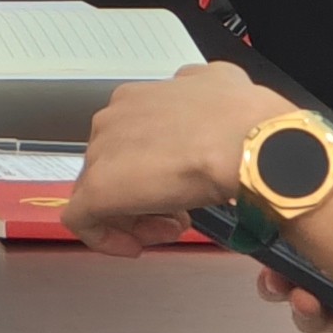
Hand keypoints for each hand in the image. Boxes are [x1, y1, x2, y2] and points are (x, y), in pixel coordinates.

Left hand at [65, 62, 287, 255]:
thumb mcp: (222, 85)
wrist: (250, 146)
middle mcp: (113, 120)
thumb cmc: (245, 123)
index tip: (179, 187)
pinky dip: (106, 239)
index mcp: (137, 99)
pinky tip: (137, 246)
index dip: (155, 171)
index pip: (129, 141)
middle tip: (180, 214)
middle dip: (148, 196)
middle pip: (116, 168)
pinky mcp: (98, 189)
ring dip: (137, 216)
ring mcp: (101, 153)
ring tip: (174, 225)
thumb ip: (204, 86)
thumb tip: (209, 89)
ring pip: (101, 192)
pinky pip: (83, 220)